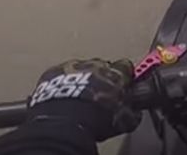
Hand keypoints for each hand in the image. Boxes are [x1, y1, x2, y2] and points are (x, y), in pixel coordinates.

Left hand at [24, 57, 138, 140]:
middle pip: (101, 66)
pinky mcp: (53, 72)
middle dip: (100, 78)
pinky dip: (61, 83)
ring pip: (79, 68)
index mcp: (115, 72)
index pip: (125, 67)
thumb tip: (133, 111)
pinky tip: (62, 97)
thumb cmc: (94, 119)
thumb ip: (131, 110)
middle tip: (98, 95)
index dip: (124, 77)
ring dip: (80, 79)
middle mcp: (95, 64)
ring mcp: (72, 66)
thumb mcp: (123, 120)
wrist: (64, 121)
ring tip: (78, 98)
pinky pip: (59, 75)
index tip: (123, 85)